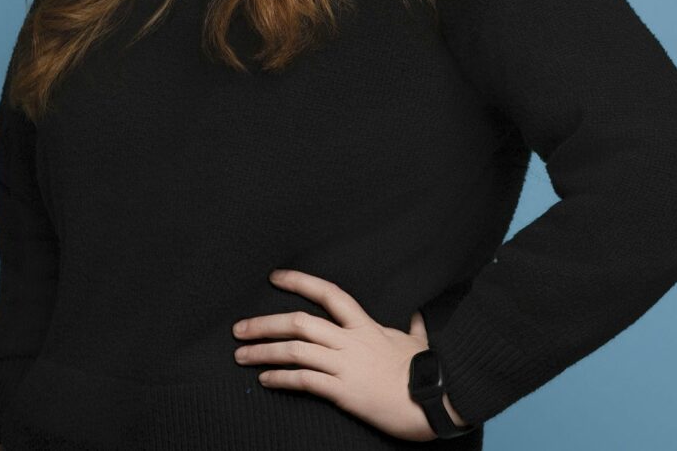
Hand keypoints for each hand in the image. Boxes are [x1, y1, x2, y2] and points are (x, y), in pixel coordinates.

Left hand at [231, 268, 469, 441]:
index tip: (275, 277)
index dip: (299, 281)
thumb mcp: (416, 343)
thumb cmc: (426, 371)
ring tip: (241, 356)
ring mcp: (345, 365)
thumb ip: (412, 328)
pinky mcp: (344, 392)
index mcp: (364, 325)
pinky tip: (265, 380)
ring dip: (263, 351)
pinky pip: (305, 381)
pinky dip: (281, 378)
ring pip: (295, 350)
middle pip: (300, 321)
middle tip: (239, 329)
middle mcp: (350, 340)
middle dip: (265, 323)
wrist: (436, 400)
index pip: (328, 293)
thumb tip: (418, 315)